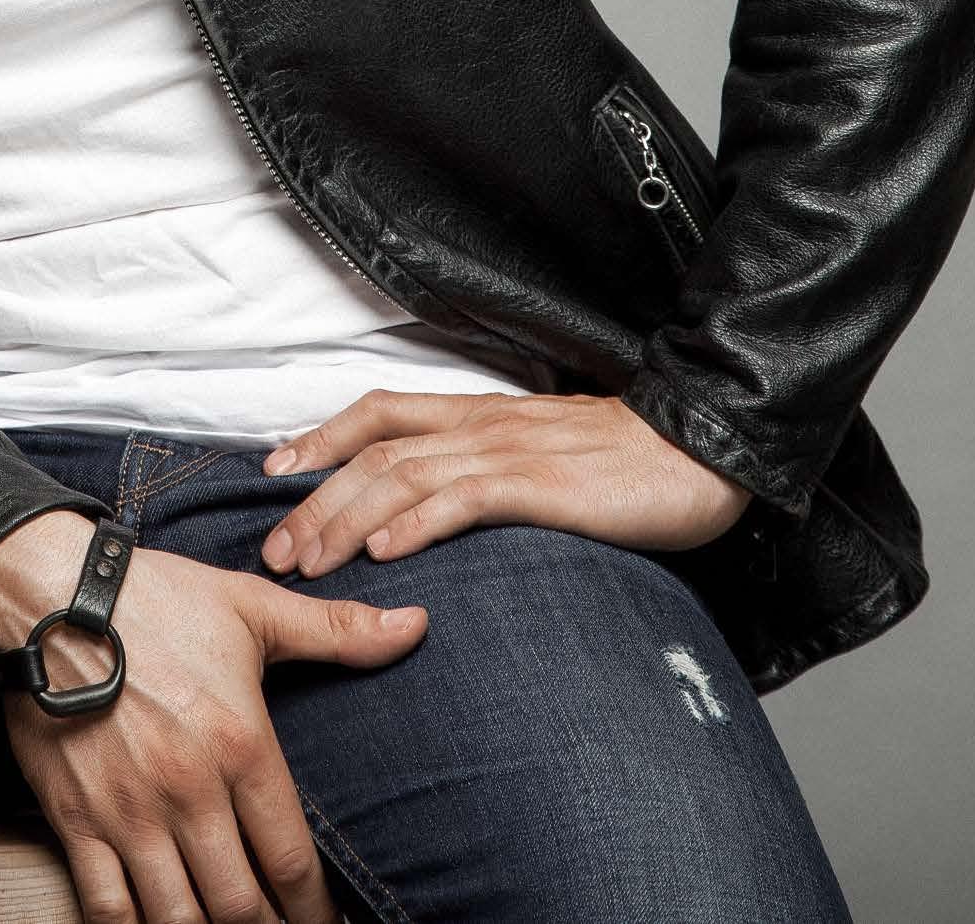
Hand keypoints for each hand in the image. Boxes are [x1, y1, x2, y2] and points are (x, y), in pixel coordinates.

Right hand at [0, 535, 427, 922]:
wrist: (51, 594)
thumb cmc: (157, 598)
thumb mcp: (252, 607)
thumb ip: (336, 631)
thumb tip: (416, 627)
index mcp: (241, 745)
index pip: (291, 860)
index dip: (316, 911)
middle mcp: (190, 792)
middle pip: (240, 905)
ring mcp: (130, 813)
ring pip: (179, 919)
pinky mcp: (77, 821)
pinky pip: (106, 909)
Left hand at [257, 389, 750, 577]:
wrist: (701, 447)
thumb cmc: (625, 462)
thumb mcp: (543, 458)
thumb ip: (491, 471)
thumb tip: (440, 509)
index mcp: (480, 416)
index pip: (380, 413)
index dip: (321, 438)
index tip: (273, 473)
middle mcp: (482, 426)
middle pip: (374, 451)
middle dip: (315, 499)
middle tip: (274, 550)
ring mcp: (509, 452)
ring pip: (403, 474)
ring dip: (346, 519)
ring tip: (308, 562)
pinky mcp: (541, 484)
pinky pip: (464, 499)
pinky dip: (418, 524)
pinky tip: (387, 554)